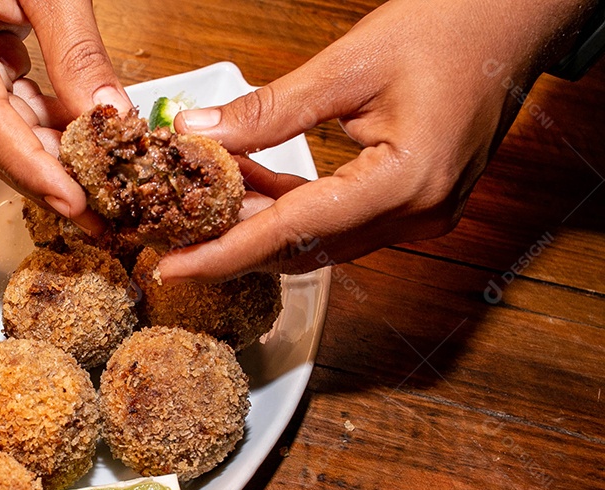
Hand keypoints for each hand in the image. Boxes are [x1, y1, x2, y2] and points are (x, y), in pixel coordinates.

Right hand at [0, 0, 130, 231]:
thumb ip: (76, 51)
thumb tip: (109, 119)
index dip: (29, 168)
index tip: (73, 203)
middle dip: (46, 179)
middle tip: (99, 217)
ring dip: (49, 157)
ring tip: (101, 190)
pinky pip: (7, 101)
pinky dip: (46, 123)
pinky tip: (83, 146)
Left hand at [157, 0, 592, 281]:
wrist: (514, 19)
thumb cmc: (450, 26)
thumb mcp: (347, 65)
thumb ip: (269, 110)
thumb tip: (198, 132)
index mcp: (407, 182)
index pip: (295, 231)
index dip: (227, 252)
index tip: (175, 267)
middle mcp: (417, 214)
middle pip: (305, 247)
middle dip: (235, 245)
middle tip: (173, 244)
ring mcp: (419, 214)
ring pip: (319, 239)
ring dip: (261, 225)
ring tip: (203, 206)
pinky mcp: (413, 204)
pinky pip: (339, 220)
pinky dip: (292, 207)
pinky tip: (250, 185)